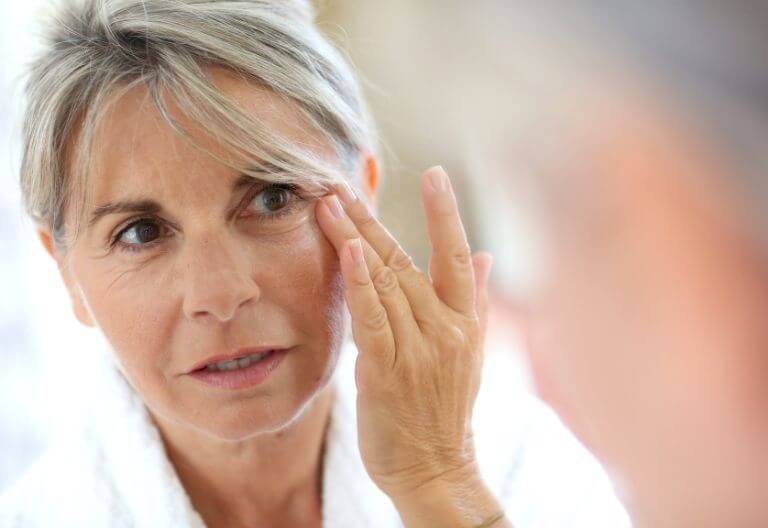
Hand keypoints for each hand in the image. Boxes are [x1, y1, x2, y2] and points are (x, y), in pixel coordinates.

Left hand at [315, 166, 497, 522]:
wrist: (437, 468)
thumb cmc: (446, 409)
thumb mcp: (470, 352)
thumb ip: (472, 299)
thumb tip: (484, 255)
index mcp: (463, 321)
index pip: (454, 255)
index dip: (446, 213)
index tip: (435, 174)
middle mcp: (444, 329)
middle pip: (405, 261)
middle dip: (372, 219)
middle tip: (343, 185)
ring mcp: (417, 350)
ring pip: (384, 282)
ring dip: (355, 239)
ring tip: (329, 205)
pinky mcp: (387, 372)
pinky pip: (374, 320)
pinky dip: (361, 284)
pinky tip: (349, 252)